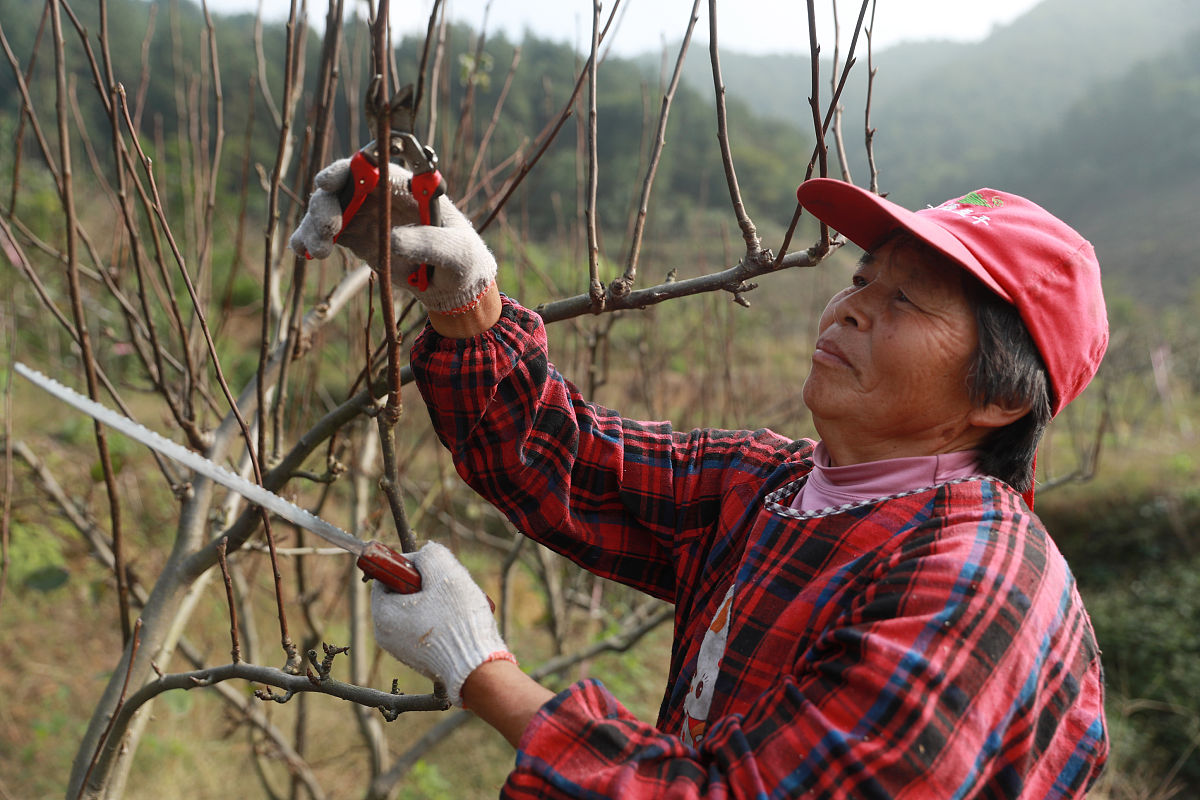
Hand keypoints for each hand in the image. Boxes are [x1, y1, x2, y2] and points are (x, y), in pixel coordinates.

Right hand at [289, 158, 496, 314]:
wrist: (452, 284)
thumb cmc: (461, 257)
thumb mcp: (455, 250)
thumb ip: (429, 243)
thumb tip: (393, 240)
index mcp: (406, 186)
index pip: (372, 166)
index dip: (346, 169)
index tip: (327, 183)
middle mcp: (380, 195)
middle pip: (342, 187)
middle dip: (326, 204)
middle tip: (327, 230)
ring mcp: (364, 215)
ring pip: (327, 209)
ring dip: (313, 225)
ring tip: (317, 251)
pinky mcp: (354, 237)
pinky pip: (325, 234)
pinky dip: (308, 239)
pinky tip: (301, 250)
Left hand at [371, 542, 510, 706]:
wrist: (477, 670)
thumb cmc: (458, 621)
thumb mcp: (445, 573)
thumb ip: (430, 554)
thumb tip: (424, 555)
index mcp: (383, 613)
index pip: (386, 577)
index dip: (409, 565)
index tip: (432, 568)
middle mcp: (386, 635)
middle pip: (402, 594)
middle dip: (428, 585)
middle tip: (450, 586)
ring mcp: (402, 651)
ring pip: (417, 612)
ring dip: (439, 602)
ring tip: (460, 606)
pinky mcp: (420, 661)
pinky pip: (427, 630)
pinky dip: (443, 622)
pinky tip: (462, 623)